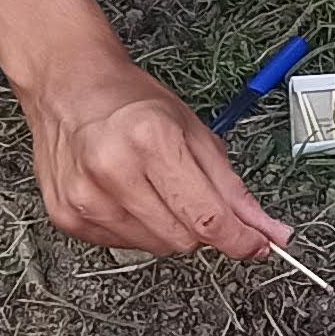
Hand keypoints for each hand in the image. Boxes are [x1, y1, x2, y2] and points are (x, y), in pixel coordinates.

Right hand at [20, 53, 292, 263]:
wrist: (68, 88)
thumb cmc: (130, 101)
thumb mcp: (194, 131)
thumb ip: (233, 188)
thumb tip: (267, 231)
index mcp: (151, 139)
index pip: (207, 216)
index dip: (240, 239)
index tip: (257, 245)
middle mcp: (113, 170)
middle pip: (183, 239)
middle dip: (201, 226)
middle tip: (192, 194)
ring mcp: (85, 197)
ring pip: (155, 247)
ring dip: (168, 228)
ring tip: (153, 188)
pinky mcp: (67, 215)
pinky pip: (124, 246)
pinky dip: (137, 229)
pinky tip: (128, 196)